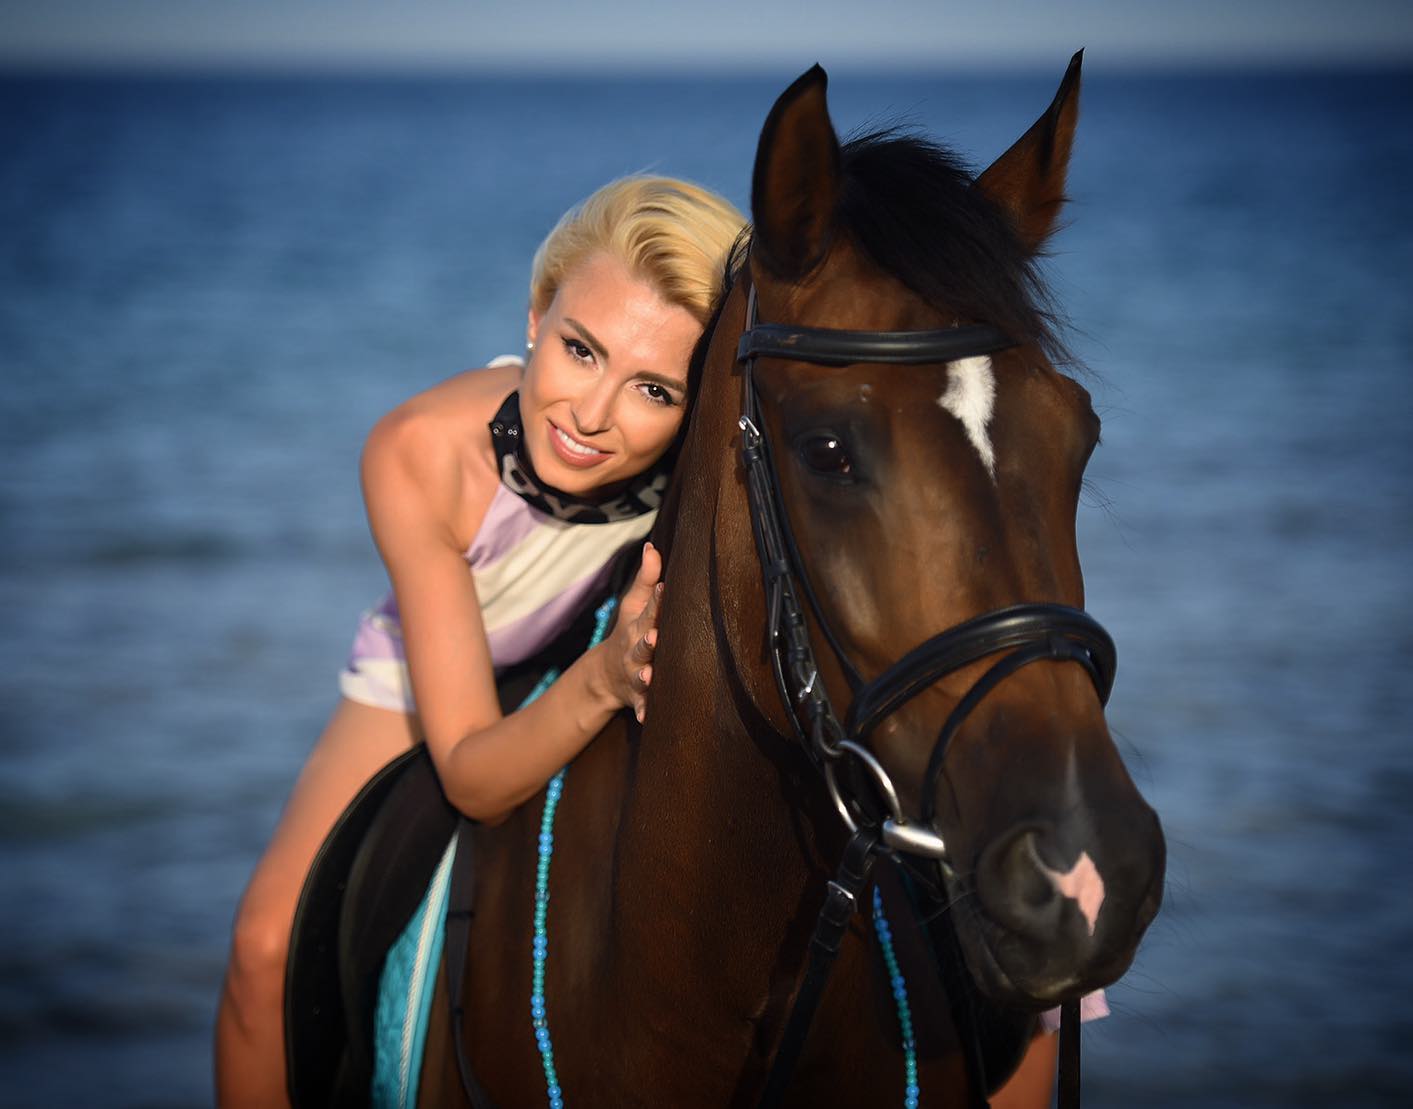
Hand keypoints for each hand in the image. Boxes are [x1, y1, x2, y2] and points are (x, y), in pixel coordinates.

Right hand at [604, 541, 663, 722]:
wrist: (606, 676)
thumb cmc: (630, 632)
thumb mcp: (634, 606)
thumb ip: (647, 578)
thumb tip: (653, 545)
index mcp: (637, 627)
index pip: (649, 611)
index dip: (657, 601)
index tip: (667, 589)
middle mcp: (636, 651)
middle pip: (642, 646)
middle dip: (648, 642)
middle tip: (656, 637)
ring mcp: (636, 675)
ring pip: (641, 676)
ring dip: (645, 676)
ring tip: (649, 676)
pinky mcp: (638, 697)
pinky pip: (642, 707)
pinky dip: (644, 712)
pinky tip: (648, 718)